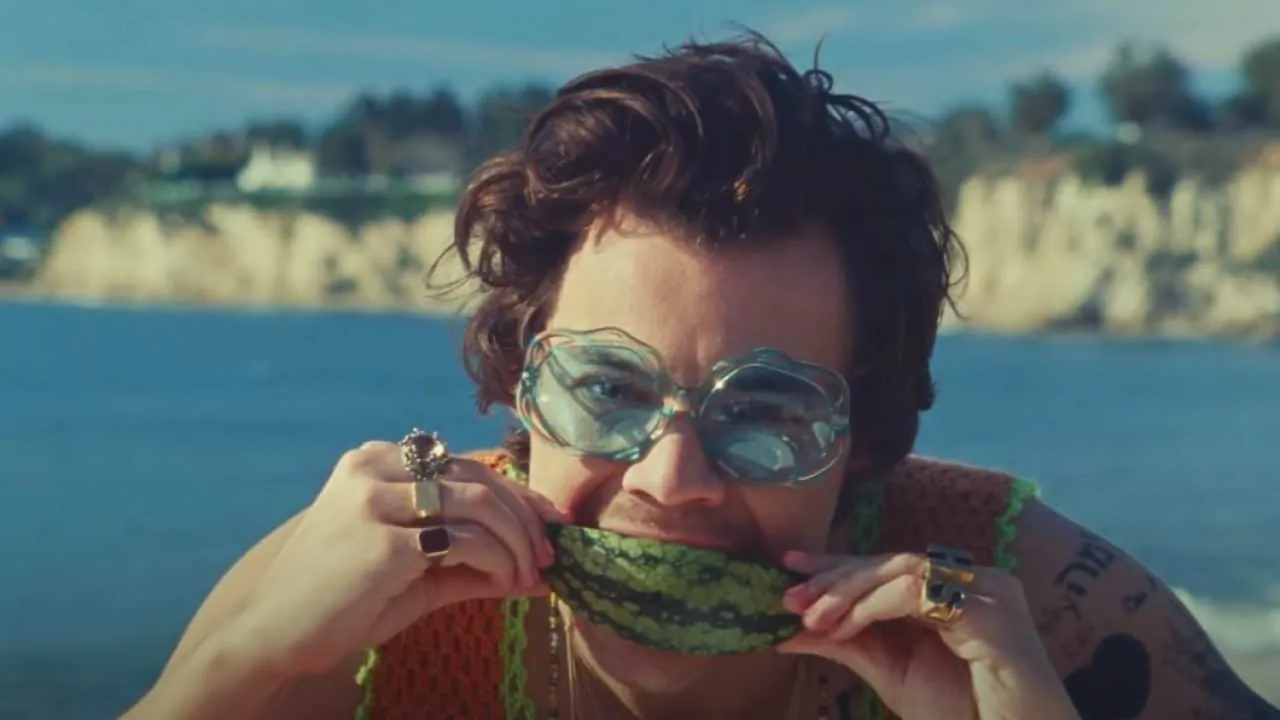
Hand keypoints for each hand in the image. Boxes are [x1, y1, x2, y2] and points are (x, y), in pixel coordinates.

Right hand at [226, 440, 565, 677]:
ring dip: (517, 542)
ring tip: (529, 575)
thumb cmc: (343, 601)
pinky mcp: (383, 540)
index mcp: (375, 461)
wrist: (276, 633)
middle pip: (477, 479)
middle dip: (524, 518)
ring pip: (479, 504)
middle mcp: (375, 468)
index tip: (549, 523)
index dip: (516, 494)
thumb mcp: (414, 570)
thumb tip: (539, 569)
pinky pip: (466, 540)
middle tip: (548, 555)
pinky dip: (498, 561)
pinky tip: (504, 583)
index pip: (464, 466)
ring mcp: (376, 500)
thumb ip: (473, 559)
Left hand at [776, 551, 1079, 719]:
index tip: (789, 566)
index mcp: (952, 592)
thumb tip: (788, 630)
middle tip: (789, 596)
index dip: (837, 564)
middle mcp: (972, 580)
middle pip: (891, 562)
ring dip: (848, 590)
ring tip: (811, 617)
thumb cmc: (965, 714)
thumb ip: (848, 643)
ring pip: (901, 569)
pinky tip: (846, 625)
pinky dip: (874, 605)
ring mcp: (985, 589)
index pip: (887, 567)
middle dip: (834, 577)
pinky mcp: (989, 608)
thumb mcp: (891, 672)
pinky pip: (918, 591)